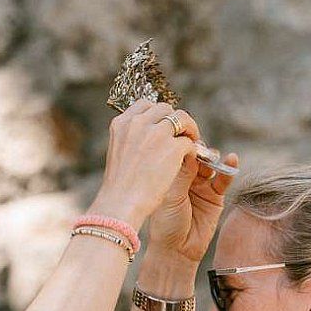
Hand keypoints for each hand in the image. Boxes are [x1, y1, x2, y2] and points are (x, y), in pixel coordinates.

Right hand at [93, 101, 200, 229]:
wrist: (121, 204)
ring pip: (182, 119)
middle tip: (181, 135)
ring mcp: (156, 134)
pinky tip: (189, 162)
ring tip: (191, 144)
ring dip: (188, 130)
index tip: (163, 126)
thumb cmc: (119, 188)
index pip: (145, 105)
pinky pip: (189, 142)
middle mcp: (138, 123)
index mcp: (121, 124)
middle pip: (165, 109)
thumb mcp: (119, 154)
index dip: (158, 115)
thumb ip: (133, 140)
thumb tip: (150, 137)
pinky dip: (192, 150)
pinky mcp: (173, 148)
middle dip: (175, 121)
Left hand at [144, 124, 236, 264]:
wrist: (177, 250)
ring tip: (212, 157)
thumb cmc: (166, 224)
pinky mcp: (215, 196)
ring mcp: (202, 186)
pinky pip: (224, 179)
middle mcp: (186, 178)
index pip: (179, 152)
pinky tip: (232, 159)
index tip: (186, 136)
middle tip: (200, 147)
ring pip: (211, 164)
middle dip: (200, 149)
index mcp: (170, 175)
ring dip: (213, 157)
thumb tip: (189, 148)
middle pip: (197, 155)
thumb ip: (182, 173)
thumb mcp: (171, 194)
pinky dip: (229, 169)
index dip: (184, 143)